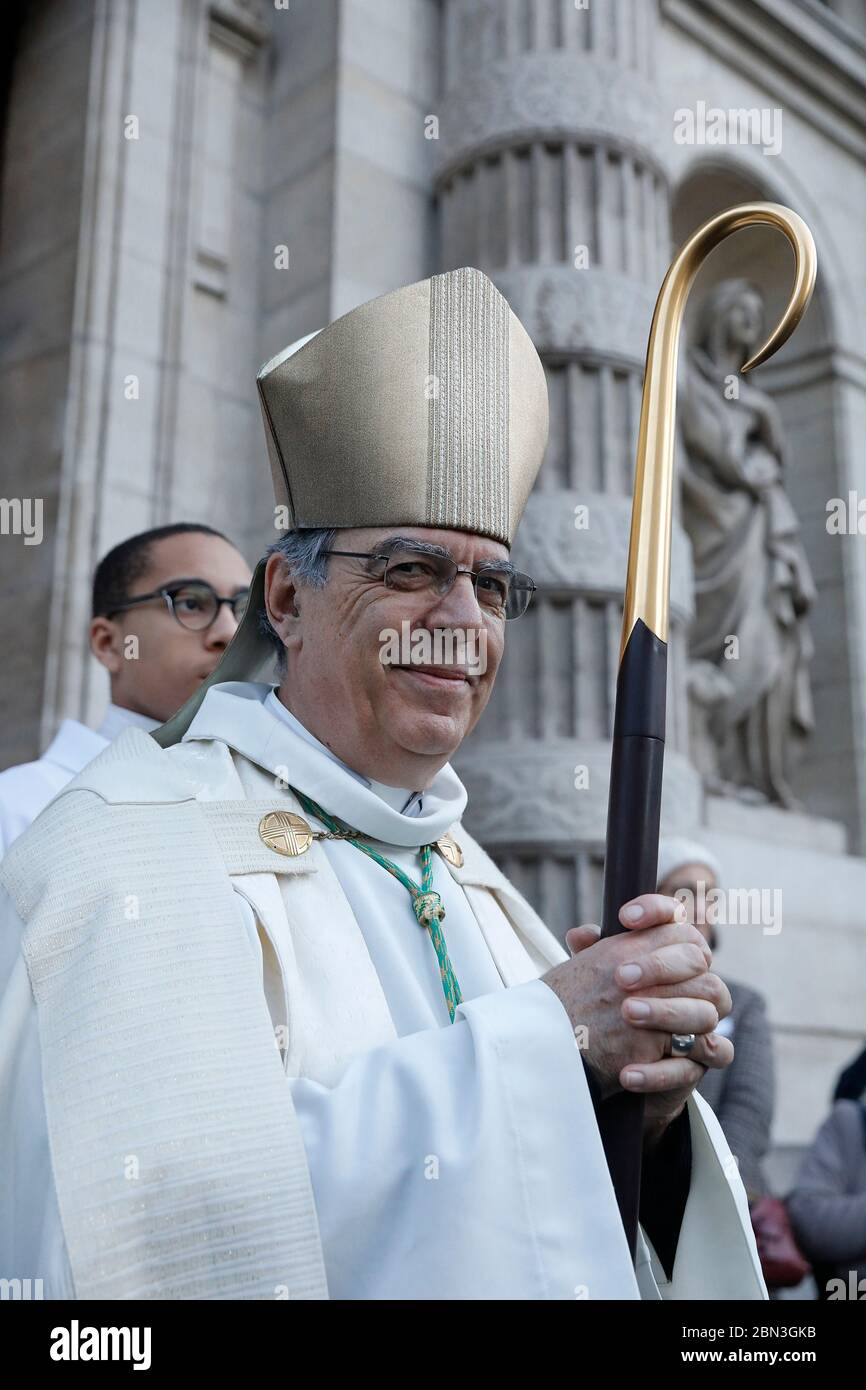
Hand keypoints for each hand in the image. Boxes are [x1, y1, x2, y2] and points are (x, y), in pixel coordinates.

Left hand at [541, 894, 732, 1132]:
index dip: (657, 910)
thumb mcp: (594, 979)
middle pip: (697, 962)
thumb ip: (591, 956)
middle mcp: (697, 984)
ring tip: (626, 1014)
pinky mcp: (699, 1065)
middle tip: (620, 977)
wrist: (613, 1063)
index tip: (625, 917)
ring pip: (706, 1012)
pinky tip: (627, 1073)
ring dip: (665, 1012)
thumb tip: (581, 935)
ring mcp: (704, 1025)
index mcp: (672, 954)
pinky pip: (693, 1067)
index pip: (677, 920)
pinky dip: (660, 1072)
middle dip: (660, 966)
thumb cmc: (605, 1008)